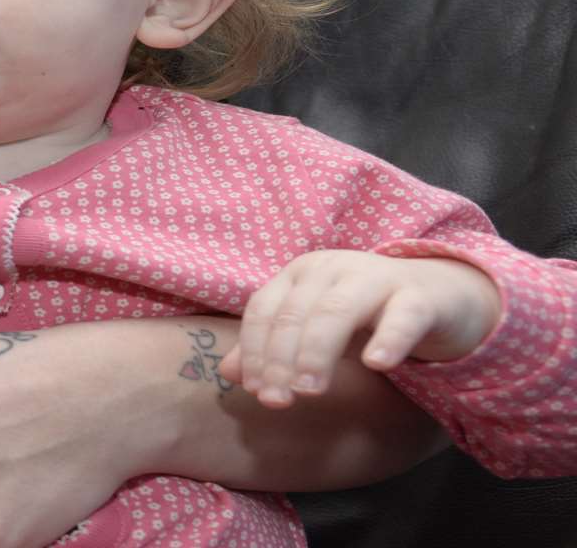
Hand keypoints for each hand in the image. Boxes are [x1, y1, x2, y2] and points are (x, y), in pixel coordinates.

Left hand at [225, 250, 501, 408]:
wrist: (440, 294)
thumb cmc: (365, 314)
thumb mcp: (315, 328)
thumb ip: (274, 347)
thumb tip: (229, 374)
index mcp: (299, 275)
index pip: (264, 310)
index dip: (254, 350)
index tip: (256, 390)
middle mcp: (331, 269)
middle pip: (295, 314)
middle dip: (280, 359)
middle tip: (278, 401)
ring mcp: (375, 278)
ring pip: (337, 312)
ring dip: (317, 352)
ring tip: (309, 391)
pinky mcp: (419, 297)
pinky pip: (402, 316)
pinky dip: (388, 338)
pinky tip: (377, 365)